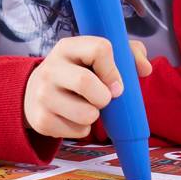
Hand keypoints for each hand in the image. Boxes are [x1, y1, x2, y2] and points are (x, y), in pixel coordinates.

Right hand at [23, 37, 151, 139]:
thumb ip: (128, 55)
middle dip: (104, 97)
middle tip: (103, 99)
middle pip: (85, 82)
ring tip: (86, 107)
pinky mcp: (41, 120)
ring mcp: (42, 95)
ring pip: (85, 113)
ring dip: (94, 115)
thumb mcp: (96, 56)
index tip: (115, 84)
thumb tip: (146, 69)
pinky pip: (78, 131)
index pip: (99, 49)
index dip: (113, 69)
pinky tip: (73, 118)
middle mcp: (50, 68)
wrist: (34, 93)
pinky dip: (83, 129)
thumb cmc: (77, 71)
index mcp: (67, 47)